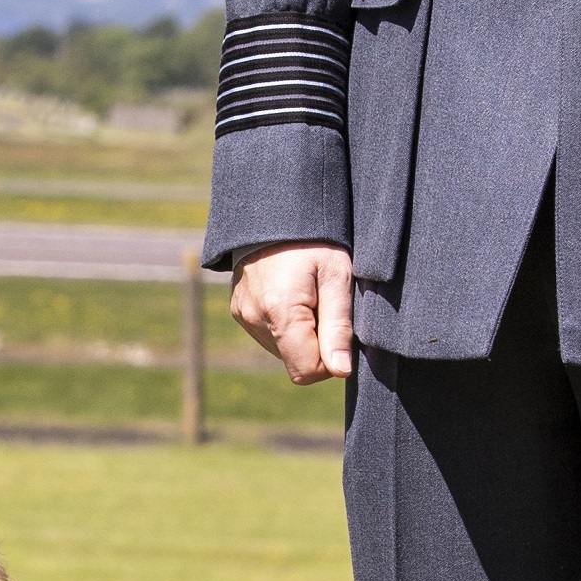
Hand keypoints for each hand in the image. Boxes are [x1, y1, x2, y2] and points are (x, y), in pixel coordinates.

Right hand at [229, 243, 354, 384]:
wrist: (276, 209)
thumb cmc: (315, 240)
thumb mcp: (337, 275)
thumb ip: (339, 326)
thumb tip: (341, 370)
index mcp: (280, 311)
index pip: (307, 371)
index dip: (331, 360)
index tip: (340, 329)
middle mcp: (255, 318)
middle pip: (295, 361)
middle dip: (317, 344)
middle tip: (326, 305)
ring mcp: (243, 315)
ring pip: (283, 350)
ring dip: (302, 335)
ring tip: (309, 296)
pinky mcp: (239, 310)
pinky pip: (269, 335)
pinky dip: (286, 325)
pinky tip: (293, 295)